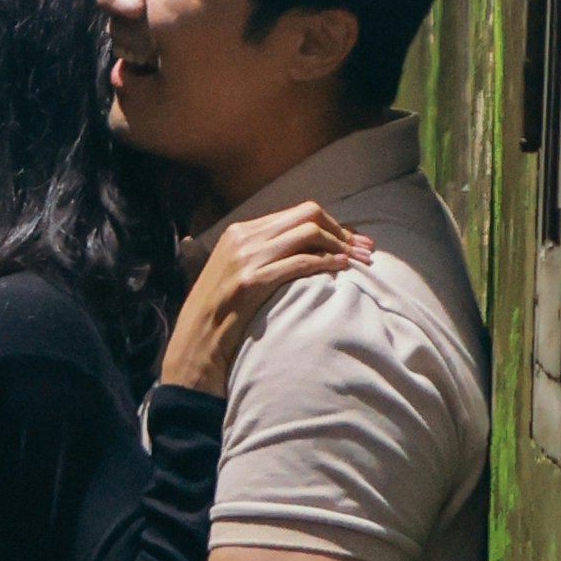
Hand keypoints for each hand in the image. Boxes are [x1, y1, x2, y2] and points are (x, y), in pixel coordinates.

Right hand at [162, 202, 371, 390]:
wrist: (194, 346)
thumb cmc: (222, 317)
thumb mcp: (239, 276)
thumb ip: (264, 257)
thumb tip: (306, 252)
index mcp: (239, 232)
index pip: (298, 214)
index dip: (333, 226)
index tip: (356, 243)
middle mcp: (242, 238)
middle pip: (307, 215)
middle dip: (342, 231)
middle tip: (366, 251)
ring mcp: (244, 258)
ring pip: (308, 233)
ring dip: (341, 246)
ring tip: (361, 261)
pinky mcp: (250, 282)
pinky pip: (299, 262)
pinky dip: (326, 263)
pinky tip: (342, 270)